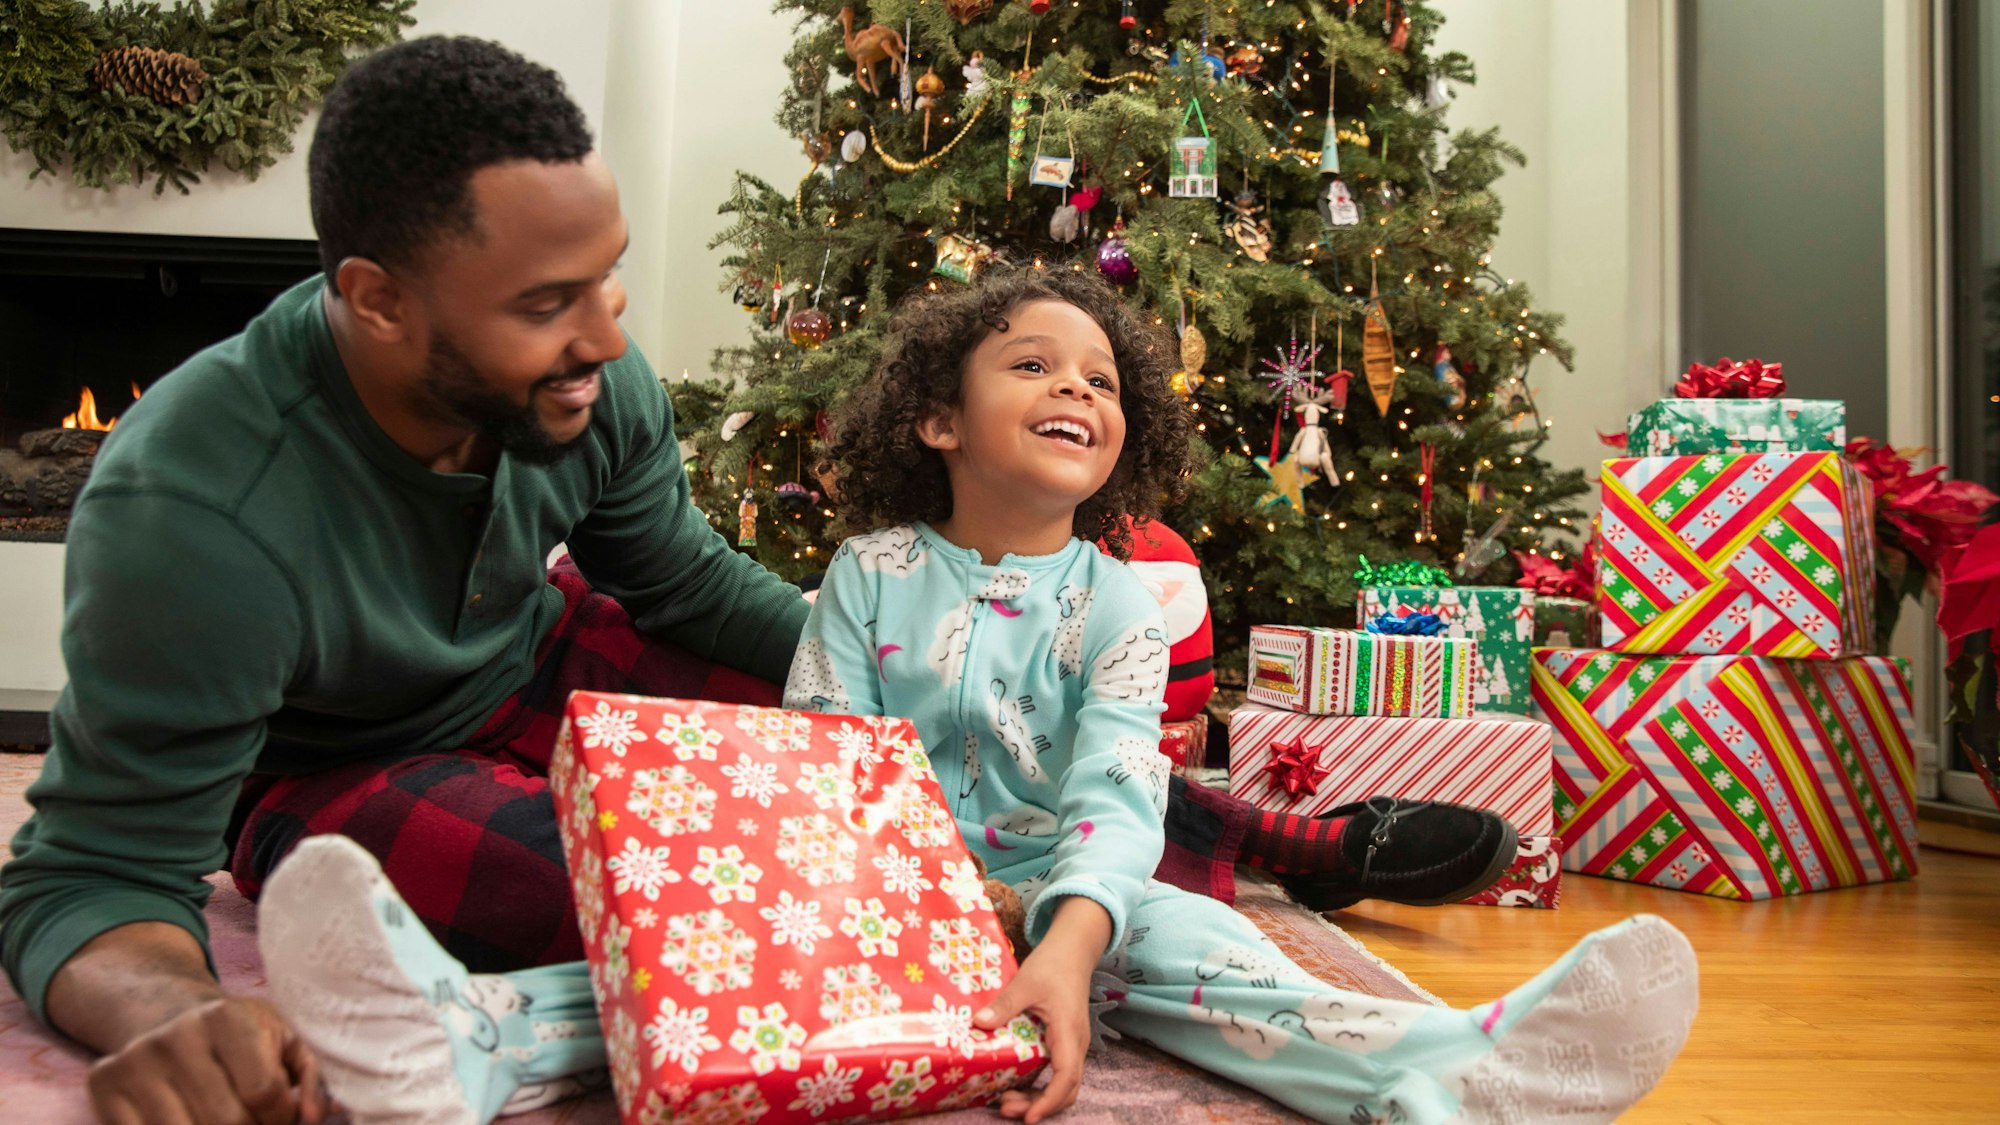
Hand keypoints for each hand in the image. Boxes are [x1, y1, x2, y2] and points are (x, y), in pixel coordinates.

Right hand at [45, 921, 331, 1124]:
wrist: (165, 1013)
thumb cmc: (237, 1036)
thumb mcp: (281, 1040)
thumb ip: (310, 1078)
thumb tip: (319, 1116)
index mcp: (224, 1017)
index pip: (264, 1091)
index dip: (282, 1118)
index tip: (282, 1117)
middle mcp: (175, 1036)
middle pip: (225, 1121)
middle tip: (254, 1122)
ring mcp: (134, 1062)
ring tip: (224, 1121)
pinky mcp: (103, 1084)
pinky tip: (189, 1121)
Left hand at [973, 897, 1110, 1124]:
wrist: (1073, 951)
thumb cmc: (1053, 965)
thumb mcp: (1026, 982)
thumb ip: (1005, 1004)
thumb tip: (978, 1023)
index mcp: (1069, 1032)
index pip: (1066, 1077)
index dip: (1048, 1101)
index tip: (1028, 1116)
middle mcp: (1075, 1044)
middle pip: (1067, 1089)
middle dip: (1040, 1105)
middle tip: (1006, 1108)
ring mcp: (1072, 1044)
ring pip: (1064, 1084)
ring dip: (1039, 1097)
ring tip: (1007, 1102)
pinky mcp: (1065, 1041)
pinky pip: (1057, 1072)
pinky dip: (1040, 1085)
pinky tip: (1016, 1084)